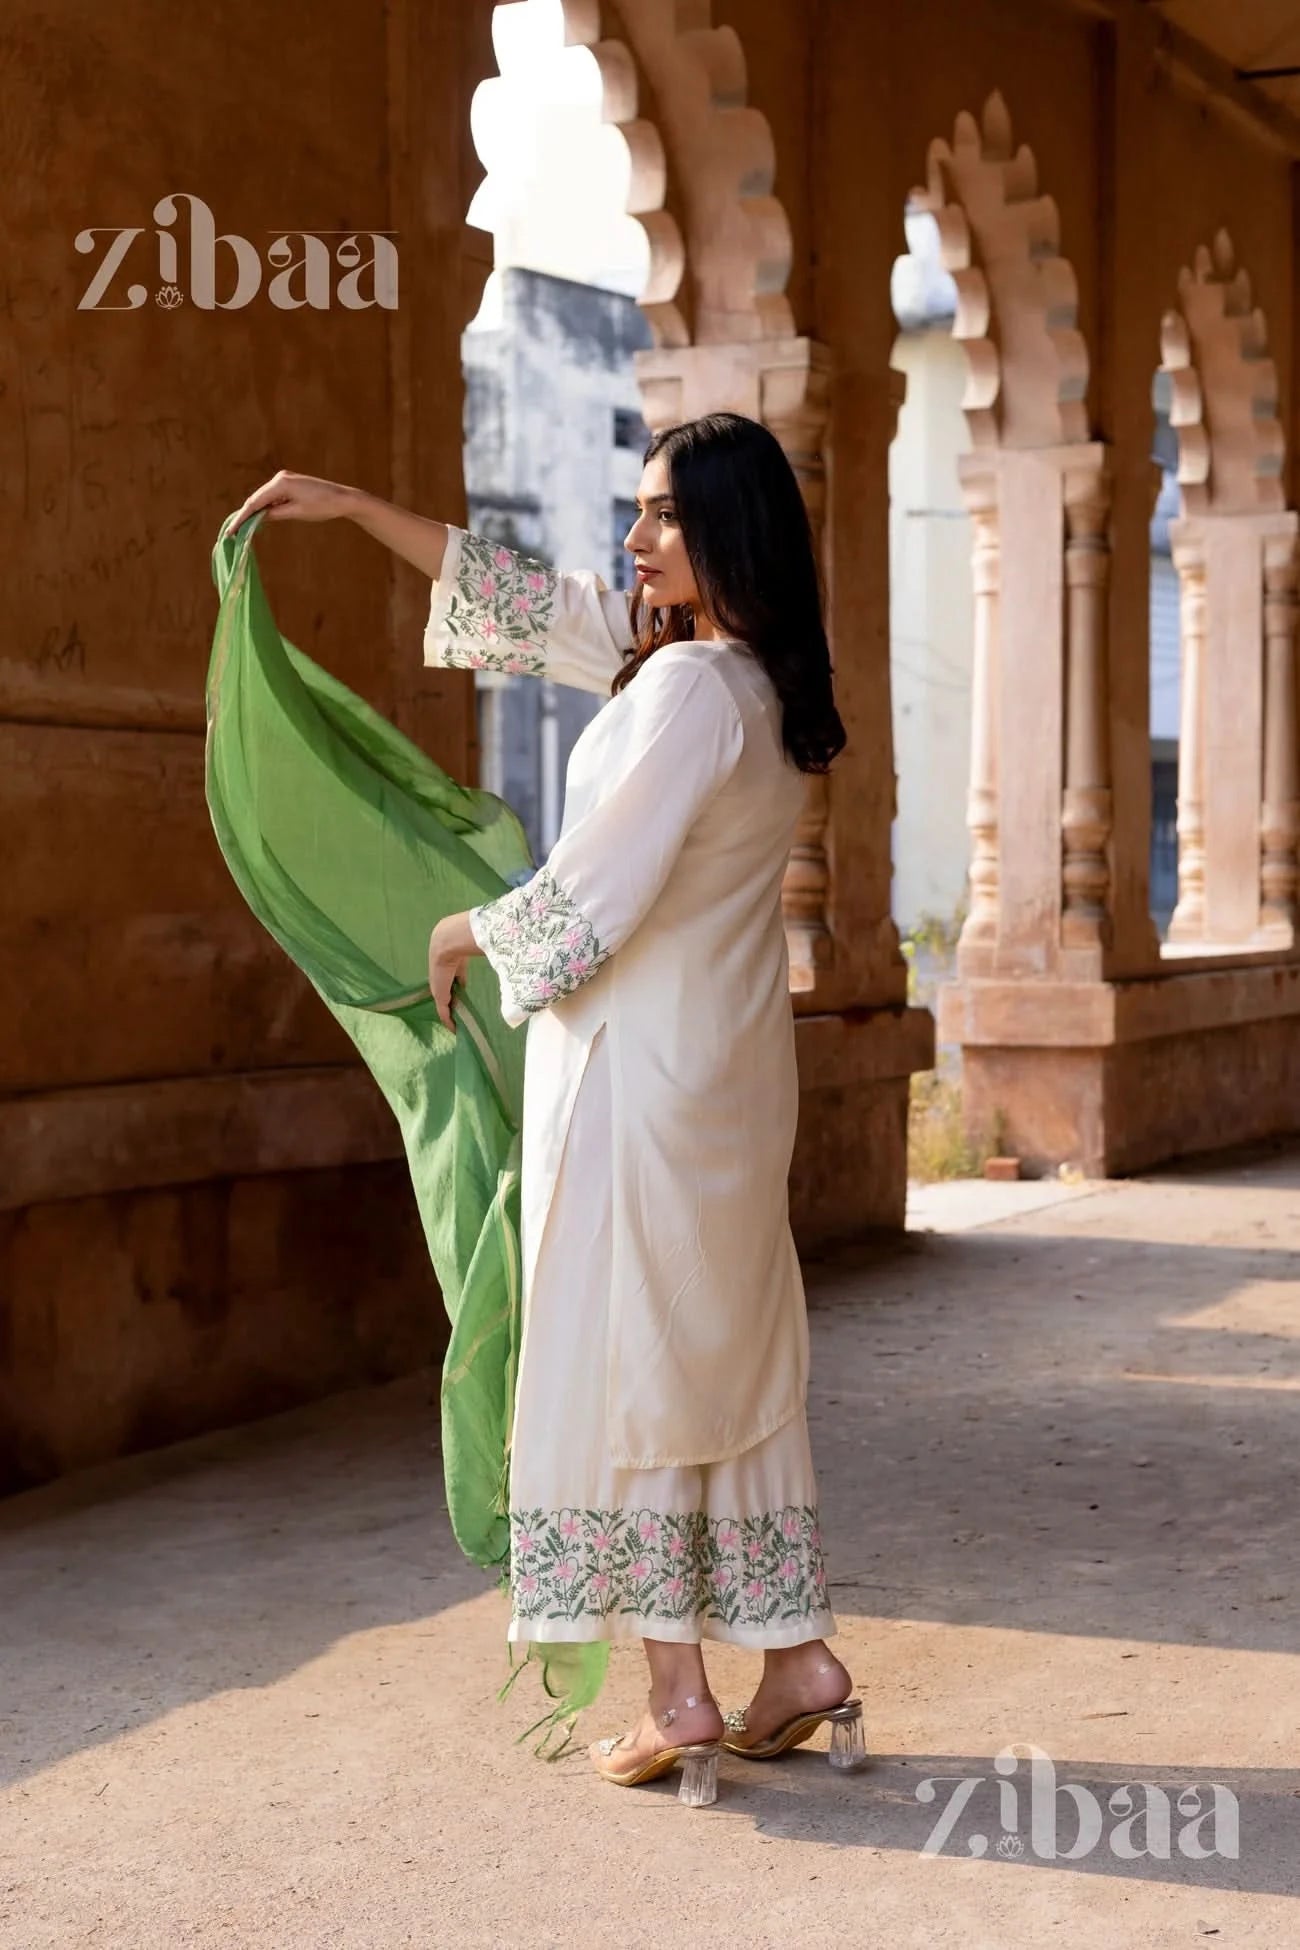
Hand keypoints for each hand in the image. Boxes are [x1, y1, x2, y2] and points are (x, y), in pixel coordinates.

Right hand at [229, 469, 355, 534]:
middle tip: (233, 531)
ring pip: (264, 498)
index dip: (242, 517)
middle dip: (246, 515)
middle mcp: (279, 478)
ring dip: (256, 512)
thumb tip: (258, 518)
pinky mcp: (290, 484)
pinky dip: (267, 507)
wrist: (342, 499)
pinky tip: (260, 519)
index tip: (231, 530)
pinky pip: (273, 496)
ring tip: (243, 528)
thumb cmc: (322, 506)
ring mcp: (284, 480)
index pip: (255, 502)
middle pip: (257, 498)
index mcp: (280, 483)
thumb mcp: (296, 512)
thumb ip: (275, 514)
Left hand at [428, 911, 478, 1032]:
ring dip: (453, 1014)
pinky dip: (449, 1022)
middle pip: (449, 993)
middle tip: (463, 1016)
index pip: (454, 979)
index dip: (458, 988)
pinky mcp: (439, 996)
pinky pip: (443, 1012)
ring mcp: (440, 987)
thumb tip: (500, 958)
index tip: (463, 997)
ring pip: (446, 1004)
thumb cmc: (466, 940)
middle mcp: (443, 977)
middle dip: (455, 1003)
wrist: (449, 940)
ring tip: (460, 1025)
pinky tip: (455, 1030)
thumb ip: (481, 955)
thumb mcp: (474, 948)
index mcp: (451, 964)